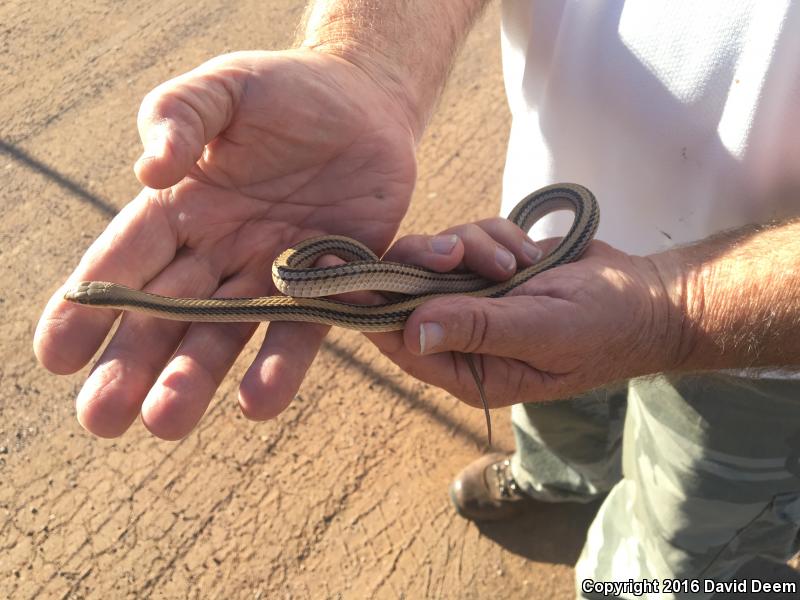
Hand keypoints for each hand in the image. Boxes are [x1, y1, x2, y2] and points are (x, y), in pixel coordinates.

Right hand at [34, 49, 416, 438]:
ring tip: (166, 421)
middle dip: (132, 365)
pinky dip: (281, 364)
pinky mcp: (330, 283)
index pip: (123, 261)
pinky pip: (303, 328)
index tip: (55, 356)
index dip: (88, 307)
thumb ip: (180, 115)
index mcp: (180, 208)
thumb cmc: (287, 92)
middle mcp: (218, 251)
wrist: (367, 106)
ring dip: (194, 378)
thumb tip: (148, 171)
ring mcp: (272, 273)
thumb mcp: (225, 88)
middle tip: (100, 419)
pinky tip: (258, 401)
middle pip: (166, 314)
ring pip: (225, 333)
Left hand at [367, 219, 672, 407]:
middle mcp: (463, 336)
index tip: (337, 275)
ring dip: (474, 246)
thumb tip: (413, 330)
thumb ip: (478, 329)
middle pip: (408, 292)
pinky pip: (469, 237)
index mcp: (468, 371)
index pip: (398, 341)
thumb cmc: (602, 327)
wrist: (646, 297)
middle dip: (428, 264)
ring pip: (437, 257)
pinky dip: (495, 235)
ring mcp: (476, 299)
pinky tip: (530, 251)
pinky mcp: (491, 267)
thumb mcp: (541, 331)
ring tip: (520, 261)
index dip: (366, 308)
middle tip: (455, 252)